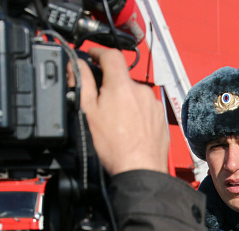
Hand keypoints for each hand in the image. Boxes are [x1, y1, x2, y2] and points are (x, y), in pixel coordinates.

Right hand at [68, 48, 168, 174]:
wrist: (140, 169)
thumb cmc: (114, 147)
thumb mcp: (89, 112)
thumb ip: (83, 83)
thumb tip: (78, 66)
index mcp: (122, 86)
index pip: (111, 55)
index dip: (98, 52)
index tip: (92, 56)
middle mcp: (141, 91)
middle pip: (122, 78)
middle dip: (110, 86)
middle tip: (99, 104)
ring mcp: (153, 104)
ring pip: (134, 94)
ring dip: (124, 101)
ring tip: (115, 123)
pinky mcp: (160, 116)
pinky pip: (145, 107)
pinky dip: (136, 113)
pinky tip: (129, 129)